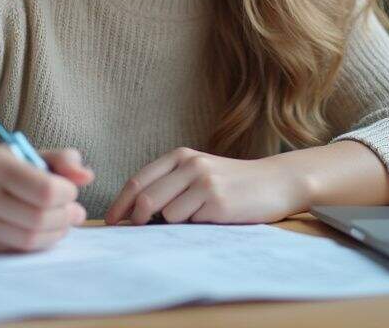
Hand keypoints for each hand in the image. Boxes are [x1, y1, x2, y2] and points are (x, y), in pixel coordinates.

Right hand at [0, 144, 93, 251]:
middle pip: (39, 218)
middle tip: (74, 211)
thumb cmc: (6, 168)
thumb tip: (87, 176)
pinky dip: (40, 243)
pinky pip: (18, 250)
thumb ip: (63, 160)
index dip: (68, 194)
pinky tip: (44, 231)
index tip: (71, 190)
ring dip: (57, 232)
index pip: (45, 190)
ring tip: (63, 221)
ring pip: (30, 239)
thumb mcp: (32, 154)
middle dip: (66, 216)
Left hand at [104, 147, 307, 225]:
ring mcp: (204, 183)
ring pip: (165, 215)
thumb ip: (170, 185)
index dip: (120, 204)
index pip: (138, 180)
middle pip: (145, 199)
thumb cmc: (233, 183)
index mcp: (181, 156)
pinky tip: (211, 219)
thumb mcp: (199, 173)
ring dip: (172, 225)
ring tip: (196, 218)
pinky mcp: (217, 202)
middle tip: (136, 232)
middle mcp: (190, 165)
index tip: (111, 222)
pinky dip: (192, 227)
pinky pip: (188, 223)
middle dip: (136, 220)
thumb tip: (134, 214)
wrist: (276, 182)